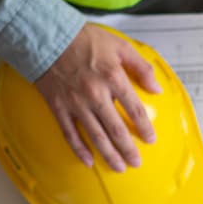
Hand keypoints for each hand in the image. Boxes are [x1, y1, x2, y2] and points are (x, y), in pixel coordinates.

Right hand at [35, 23, 161, 171]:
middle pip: (116, 129)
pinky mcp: (59, 107)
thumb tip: (156, 89)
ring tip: (119, 167)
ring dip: (109, 154)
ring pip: (96, 136)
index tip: (150, 139)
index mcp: (113, 78)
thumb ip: (141, 67)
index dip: (144, 127)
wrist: (46, 36)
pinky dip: (79, 149)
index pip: (134, 109)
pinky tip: (89, 161)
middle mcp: (95, 94)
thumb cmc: (83, 39)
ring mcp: (76, 103)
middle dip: (128, 149)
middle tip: (136, 163)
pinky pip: (70, 133)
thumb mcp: (119, 45)